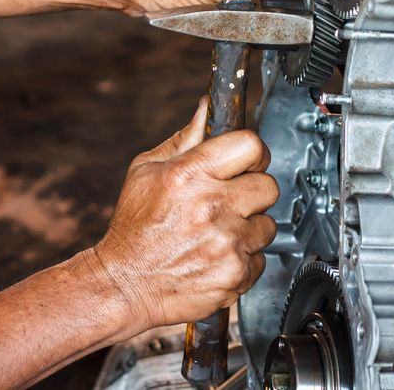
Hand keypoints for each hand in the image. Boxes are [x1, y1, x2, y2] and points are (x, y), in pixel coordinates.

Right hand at [92, 98, 278, 332]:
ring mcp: (227, 243)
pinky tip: (218, 255)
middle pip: (268, 185)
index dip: (253, 153)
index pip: (251, 145)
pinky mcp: (236, 274)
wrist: (124, 284)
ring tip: (219, 231)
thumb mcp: (147, 171)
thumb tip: (207, 109)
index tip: (247, 163)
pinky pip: (260, 258)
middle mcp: (212, 207)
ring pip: (267, 225)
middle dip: (252, 191)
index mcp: (191, 175)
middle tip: (231, 200)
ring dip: (248, 227)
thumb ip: (185, 138)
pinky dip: (243, 258)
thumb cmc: (134, 227)